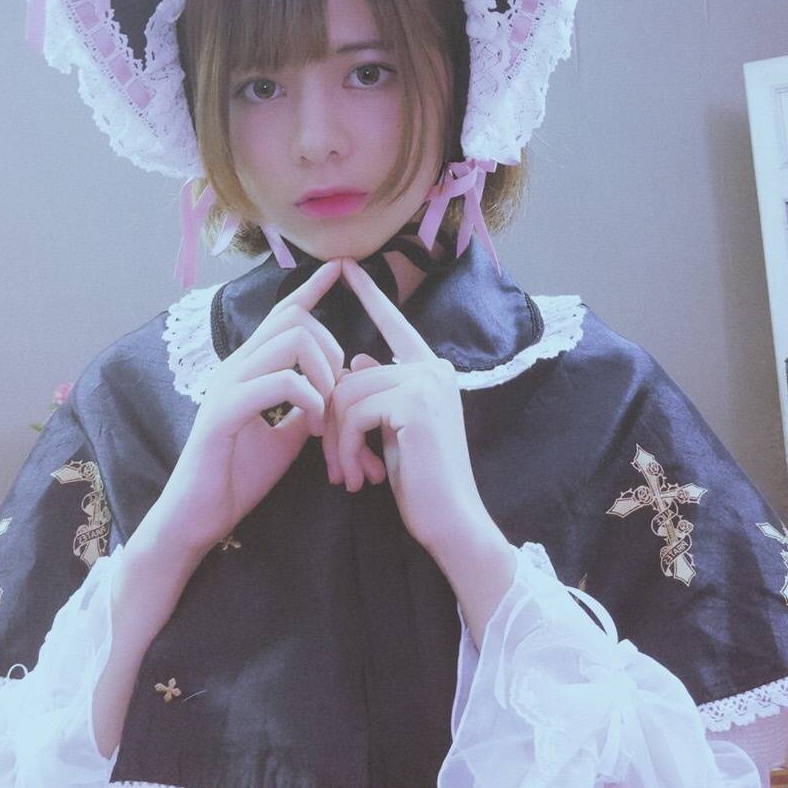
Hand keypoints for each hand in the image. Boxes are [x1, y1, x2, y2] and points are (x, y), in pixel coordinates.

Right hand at [155, 259, 345, 551]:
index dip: (312, 287)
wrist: (197, 519)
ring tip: (327, 413)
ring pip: (291, 341)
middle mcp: (235, 367)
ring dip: (324, 374)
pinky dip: (310, 400)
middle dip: (331, 347)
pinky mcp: (225, 412)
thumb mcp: (284, 436)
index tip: (341, 267)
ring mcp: (228, 386)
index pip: (282, 313)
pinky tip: (315, 427)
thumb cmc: (236, 477)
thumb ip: (303, 407)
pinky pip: (280, 382)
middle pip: (295, 319)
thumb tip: (332, 392)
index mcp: (249, 368)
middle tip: (339, 391)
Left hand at [323, 257, 488, 550]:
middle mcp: (432, 368)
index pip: (393, 324)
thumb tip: (356, 359)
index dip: (369, 295)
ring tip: (350, 477)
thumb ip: (379, 392)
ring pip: (347, 394)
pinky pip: (354, 412)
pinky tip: (361, 476)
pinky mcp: (415, 402)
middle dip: (334, 424)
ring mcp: (426, 382)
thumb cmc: (422, 483)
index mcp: (430, 371)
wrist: (453, 522)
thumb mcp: (394, 431)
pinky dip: (346, 448)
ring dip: (338, 442)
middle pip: (351, 375)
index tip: (345, 265)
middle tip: (338, 469)